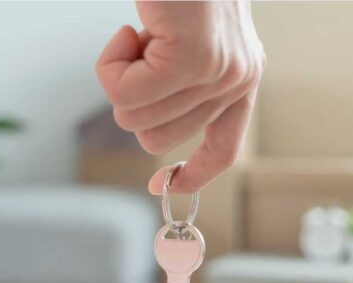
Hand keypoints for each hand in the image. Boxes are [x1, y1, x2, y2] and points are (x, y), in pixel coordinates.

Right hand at [96, 1, 264, 193]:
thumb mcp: (192, 39)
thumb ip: (184, 81)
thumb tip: (147, 123)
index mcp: (242, 78)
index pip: (224, 149)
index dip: (193, 175)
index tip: (161, 184)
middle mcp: (238, 80)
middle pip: (157, 139)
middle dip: (131, 101)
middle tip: (139, 52)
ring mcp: (218, 73)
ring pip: (135, 119)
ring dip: (118, 77)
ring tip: (139, 33)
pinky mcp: (191, 60)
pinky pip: (124, 93)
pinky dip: (110, 62)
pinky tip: (131, 28)